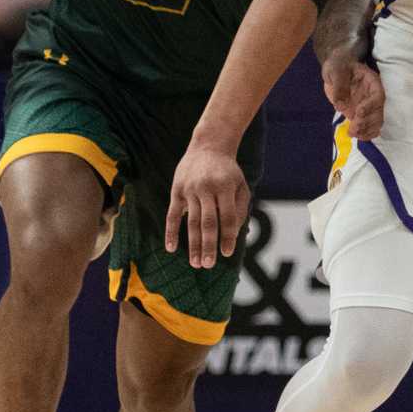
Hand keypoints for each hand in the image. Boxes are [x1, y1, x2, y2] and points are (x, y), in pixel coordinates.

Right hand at [167, 142, 250, 268]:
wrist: (208, 146)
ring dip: (193, 244)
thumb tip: (232, 235)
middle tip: (208, 265)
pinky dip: (171, 232)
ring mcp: (190, 189)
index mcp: (225, 187)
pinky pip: (172, 214)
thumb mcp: (241, 186)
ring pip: (191, 221)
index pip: (227, 217)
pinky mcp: (177, 190)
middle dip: (208, 245)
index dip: (227, 236)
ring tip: (195, 263)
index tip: (227, 253)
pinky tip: (171, 248)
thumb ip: (240, 209)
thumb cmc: (228, 171)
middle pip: (208, 222)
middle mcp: (206, 188)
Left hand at [322, 51, 384, 141]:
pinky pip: (369, 127)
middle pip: (379, 112)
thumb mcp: (336, 70)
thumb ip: (339, 85)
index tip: (359, 112)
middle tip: (353, 128)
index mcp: (372, 82)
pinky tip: (356, 136)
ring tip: (352, 133)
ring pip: (376, 122)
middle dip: (367, 122)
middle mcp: (373, 95)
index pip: (378, 95)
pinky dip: (365, 134)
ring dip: (366, 130)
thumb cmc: (338, 65)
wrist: (335, 70)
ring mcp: (368, 106)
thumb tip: (340, 104)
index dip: (371, 106)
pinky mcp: (361, 114)